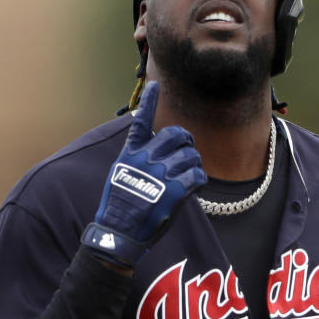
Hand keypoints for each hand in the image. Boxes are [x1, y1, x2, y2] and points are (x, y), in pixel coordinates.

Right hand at [82, 81, 206, 267]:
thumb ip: (137, 160)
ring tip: (188, 175)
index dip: (150, 102)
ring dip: (193, 164)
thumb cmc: (121, 208)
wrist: (119, 233)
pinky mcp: (175, 190)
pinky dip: (199, 180)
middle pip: (176, 134)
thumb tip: (152, 148)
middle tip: (188, 151)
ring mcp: (160, 173)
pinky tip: (194, 187)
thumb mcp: (120, 176)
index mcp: (131, 154)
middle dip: (186, 141)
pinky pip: (198, 174)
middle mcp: (145, 159)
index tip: (156, 85)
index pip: (141, 121)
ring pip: (191, 154)